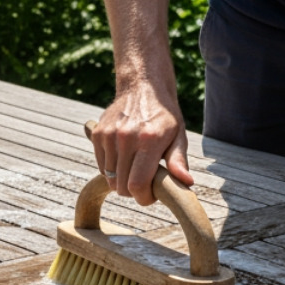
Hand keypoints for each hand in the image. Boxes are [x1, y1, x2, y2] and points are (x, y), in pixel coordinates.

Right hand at [91, 81, 192, 205]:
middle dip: (134, 192)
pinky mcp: (98, 134)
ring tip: (135, 168)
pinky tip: (124, 158)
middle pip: (121, 186)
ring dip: (122, 181)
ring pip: (110, 179)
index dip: (144, 198)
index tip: (151, 196)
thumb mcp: (178, 135)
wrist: (143, 85)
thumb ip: (179, 161)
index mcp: (149, 140)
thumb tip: (186, 182)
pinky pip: (102, 167)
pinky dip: (112, 170)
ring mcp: (109, 135)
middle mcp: (126, 137)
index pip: (137, 184)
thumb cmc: (164, 115)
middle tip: (145, 182)